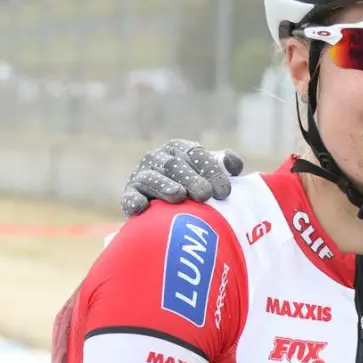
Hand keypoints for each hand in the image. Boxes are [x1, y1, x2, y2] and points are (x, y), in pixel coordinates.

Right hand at [120, 139, 243, 216]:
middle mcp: (158, 158)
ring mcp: (141, 176)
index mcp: (180, 150)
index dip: (210, 170)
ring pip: (152, 178)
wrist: (166, 212)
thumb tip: (233, 164)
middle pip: (174, 166)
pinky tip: (141, 207)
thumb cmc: (195, 189)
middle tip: (205, 195)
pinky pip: (129, 197)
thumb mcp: (210, 174)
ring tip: (178, 196)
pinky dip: (133, 201)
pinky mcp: (130, 195)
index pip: (195, 153)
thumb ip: (223, 167)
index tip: (224, 191)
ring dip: (165, 186)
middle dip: (191, 179)